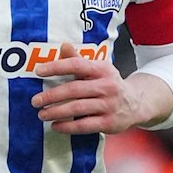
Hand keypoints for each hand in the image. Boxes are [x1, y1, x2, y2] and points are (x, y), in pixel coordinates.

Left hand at [31, 42, 152, 134]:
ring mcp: (108, 105)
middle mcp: (107, 86)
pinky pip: (84, 125)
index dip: (57, 67)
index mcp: (102, 69)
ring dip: (56, 112)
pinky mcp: (108, 123)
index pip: (77, 65)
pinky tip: (56, 125)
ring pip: (78, 108)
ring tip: (42, 114)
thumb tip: (63, 46)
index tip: (39, 71)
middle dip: (52, 95)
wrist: (136, 103)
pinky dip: (68, 126)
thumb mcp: (98, 68)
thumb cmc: (109, 83)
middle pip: (74, 89)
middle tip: (35, 100)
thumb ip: (79, 60)